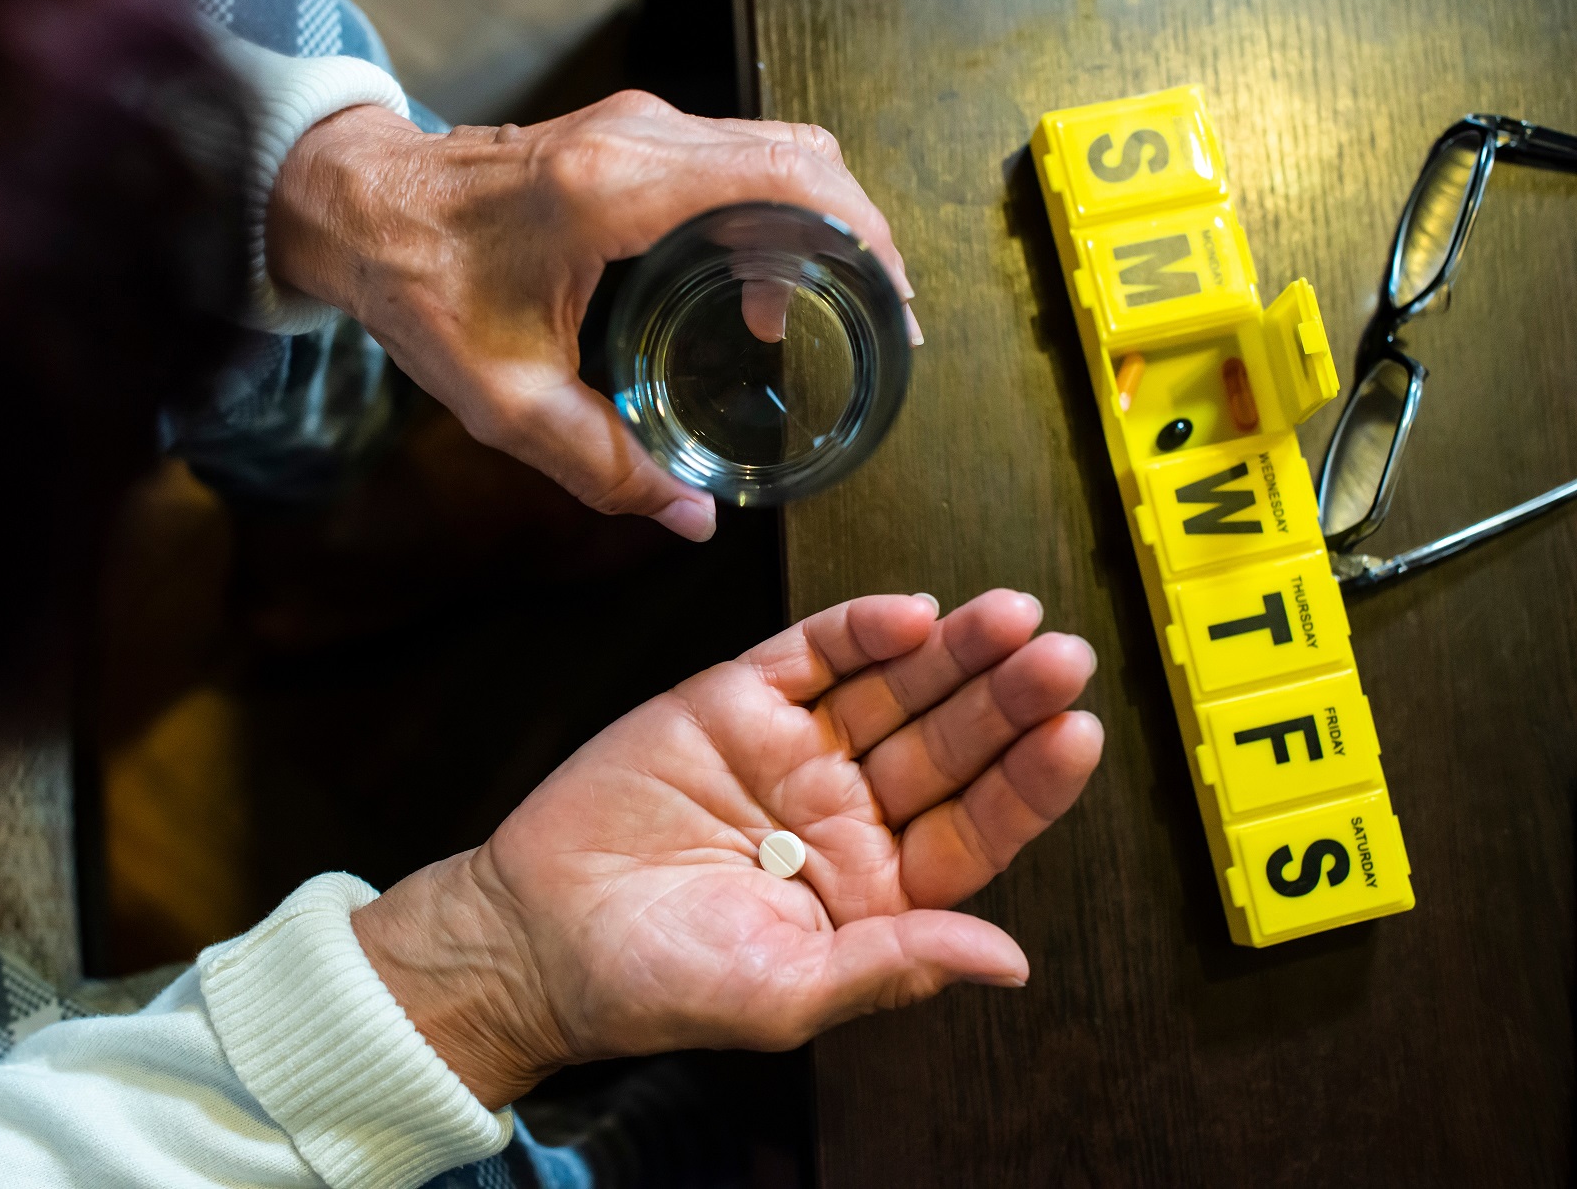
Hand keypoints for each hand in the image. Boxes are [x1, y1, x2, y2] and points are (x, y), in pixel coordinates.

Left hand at [265, 93, 922, 542]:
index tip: (892, 307)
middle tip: (882, 321)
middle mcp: (641, 139)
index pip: (789, 181)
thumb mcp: (505, 399)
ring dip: (822, 223)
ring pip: (779, 149)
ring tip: (832, 311)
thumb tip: (691, 519)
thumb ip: (602, 466)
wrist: (355, 207)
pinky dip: (777, 211)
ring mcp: (638, 127)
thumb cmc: (418, 286)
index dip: (863, 240)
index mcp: (618, 191)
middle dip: (862, 237)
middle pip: (805, 157)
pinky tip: (765, 290)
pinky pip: (737, 156)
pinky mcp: (629, 136)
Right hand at [352, 589, 1101, 1107]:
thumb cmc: (654, 984)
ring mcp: (793, 749)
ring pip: (894, 687)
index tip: (1076, 735)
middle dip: (1005, 699)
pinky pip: (812, 654)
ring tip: (1010, 618)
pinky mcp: (735, 700)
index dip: (1029, 782)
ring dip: (953, 652)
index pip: (976, 828)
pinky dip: (860, 629)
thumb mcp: (782, 994)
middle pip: (947, 744)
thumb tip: (1011, 960)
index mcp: (874, 888)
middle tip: (1060, 656)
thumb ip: (892, 964)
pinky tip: (911, 615)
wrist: (531, 935)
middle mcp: (846, 811)